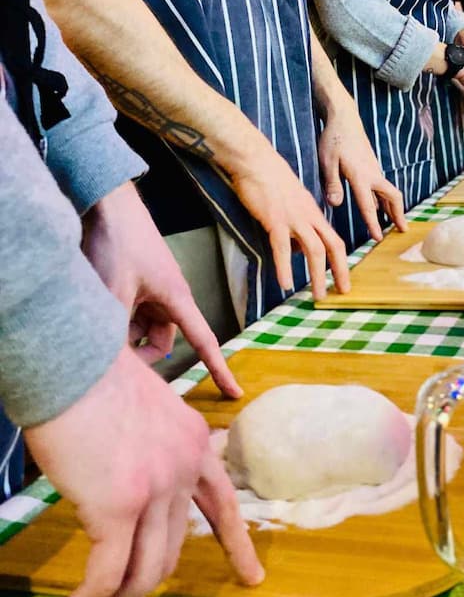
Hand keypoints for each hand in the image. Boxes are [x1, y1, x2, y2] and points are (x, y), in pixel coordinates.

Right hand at [24, 346, 263, 596]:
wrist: (70, 356)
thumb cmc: (89, 379)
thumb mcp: (138, 416)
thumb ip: (146, 454)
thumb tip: (121, 494)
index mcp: (195, 444)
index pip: (224, 503)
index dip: (237, 543)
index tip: (251, 576)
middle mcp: (186, 468)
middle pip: (170, 550)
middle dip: (141, 589)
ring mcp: (157, 489)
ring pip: (140, 575)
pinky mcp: (118, 506)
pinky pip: (106, 578)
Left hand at [81, 183, 241, 397]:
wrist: (107, 203)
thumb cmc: (119, 241)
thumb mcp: (115, 290)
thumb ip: (116, 329)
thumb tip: (113, 362)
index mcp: (177, 299)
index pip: (205, 343)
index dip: (219, 370)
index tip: (234, 394)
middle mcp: (169, 297)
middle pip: (161, 341)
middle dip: (140, 353)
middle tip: (110, 358)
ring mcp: (151, 290)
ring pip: (142, 328)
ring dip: (123, 331)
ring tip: (96, 319)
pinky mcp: (134, 283)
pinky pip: (130, 312)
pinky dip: (116, 317)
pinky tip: (95, 308)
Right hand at [227, 131, 349, 300]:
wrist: (255, 159)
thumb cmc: (269, 179)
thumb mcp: (291, 202)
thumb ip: (296, 225)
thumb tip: (296, 249)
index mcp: (313, 213)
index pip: (335, 240)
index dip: (342, 261)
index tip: (344, 279)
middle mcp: (308, 216)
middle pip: (333, 246)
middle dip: (340, 271)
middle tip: (343, 291)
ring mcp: (293, 218)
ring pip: (314, 250)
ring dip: (318, 275)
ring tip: (318, 296)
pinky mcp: (275, 219)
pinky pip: (282, 247)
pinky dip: (285, 267)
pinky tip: (286, 284)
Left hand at [318, 101, 405, 240]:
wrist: (344, 119)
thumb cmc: (333, 139)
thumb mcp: (327, 162)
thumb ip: (332, 184)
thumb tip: (336, 204)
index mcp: (360, 176)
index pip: (368, 205)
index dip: (373, 223)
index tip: (378, 238)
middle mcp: (372, 174)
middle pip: (393, 197)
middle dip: (398, 214)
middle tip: (402, 230)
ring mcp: (375, 170)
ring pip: (389, 193)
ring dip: (394, 209)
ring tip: (396, 224)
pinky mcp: (373, 167)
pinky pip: (382, 188)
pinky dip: (385, 200)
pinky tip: (380, 208)